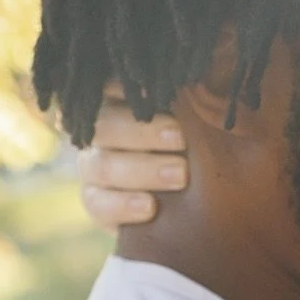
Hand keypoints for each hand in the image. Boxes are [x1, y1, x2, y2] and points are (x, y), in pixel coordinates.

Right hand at [77, 86, 188, 228]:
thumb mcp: (200, 128)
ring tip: (180, 175)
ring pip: (102, 165)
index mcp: (118, 103)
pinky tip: (150, 208)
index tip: (154, 90)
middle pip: (105, 125)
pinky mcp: (96, 203)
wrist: (193, 213)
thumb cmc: (201, 154)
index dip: (125, 87)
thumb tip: (207, 88)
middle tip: (180, 138)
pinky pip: (97, 204)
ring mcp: (93, 169)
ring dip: (142, 170)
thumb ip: (196, 108)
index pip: (109, 86)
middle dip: (143, 131)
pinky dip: (123, 205)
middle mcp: (100, 133)